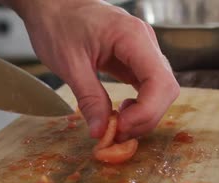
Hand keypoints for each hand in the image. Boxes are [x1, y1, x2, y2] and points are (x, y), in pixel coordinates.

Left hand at [3, 0, 179, 139]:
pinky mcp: (136, 60)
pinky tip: (122, 112)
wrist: (52, 6)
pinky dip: (139, 106)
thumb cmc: (57, 25)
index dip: (147, 111)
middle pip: (166, 89)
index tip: (121, 127)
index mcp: (132, 36)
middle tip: (116, 133)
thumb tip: (101, 132)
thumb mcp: (69, 64)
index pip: (160, 80)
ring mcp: (143, 51)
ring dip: (144, 115)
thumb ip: (89, 98)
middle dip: (146, 117)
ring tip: (117, 125)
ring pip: (161, 91)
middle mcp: (145, 42)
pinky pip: (149, 87)